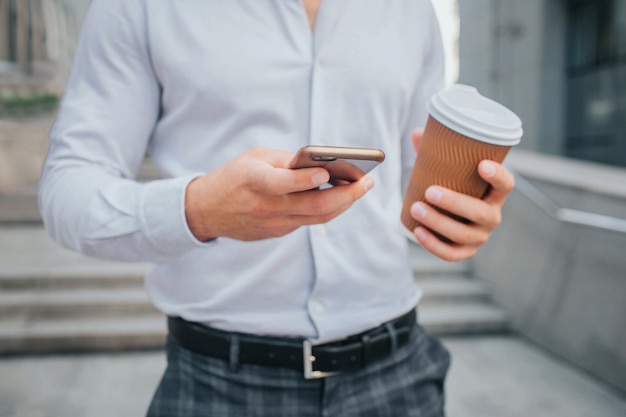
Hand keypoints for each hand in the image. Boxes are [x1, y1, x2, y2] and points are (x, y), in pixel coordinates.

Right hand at [185, 147, 373, 240]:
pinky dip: (327, 208)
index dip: (305, 180)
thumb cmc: (234, 176)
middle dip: (345, 195)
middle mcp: (265, 206)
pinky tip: (341, 196)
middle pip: (313, 206)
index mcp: (254, 181)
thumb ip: (287, 161)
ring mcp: (273, 224)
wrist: (207, 210)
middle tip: (367, 182)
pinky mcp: (277, 233)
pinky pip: (308, 221)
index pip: (282, 184)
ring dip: (344, 203)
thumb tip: (322, 164)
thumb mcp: (254, 157)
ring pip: (317, 217)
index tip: (327, 173)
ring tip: (362, 188)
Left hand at [407, 128, 514, 261]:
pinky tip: (418, 232)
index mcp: (494, 193)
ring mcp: (479, 236)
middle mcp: (492, 216)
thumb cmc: (451, 184)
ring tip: (415, 208)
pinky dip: (433, 245)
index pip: (506, 185)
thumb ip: (434, 150)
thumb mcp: (446, 168)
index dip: (498, 176)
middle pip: (482, 213)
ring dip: (439, 223)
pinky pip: (451, 253)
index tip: (482, 164)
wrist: (448, 214)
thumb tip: (418, 133)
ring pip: (464, 234)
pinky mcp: (464, 251)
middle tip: (430, 192)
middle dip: (455, 203)